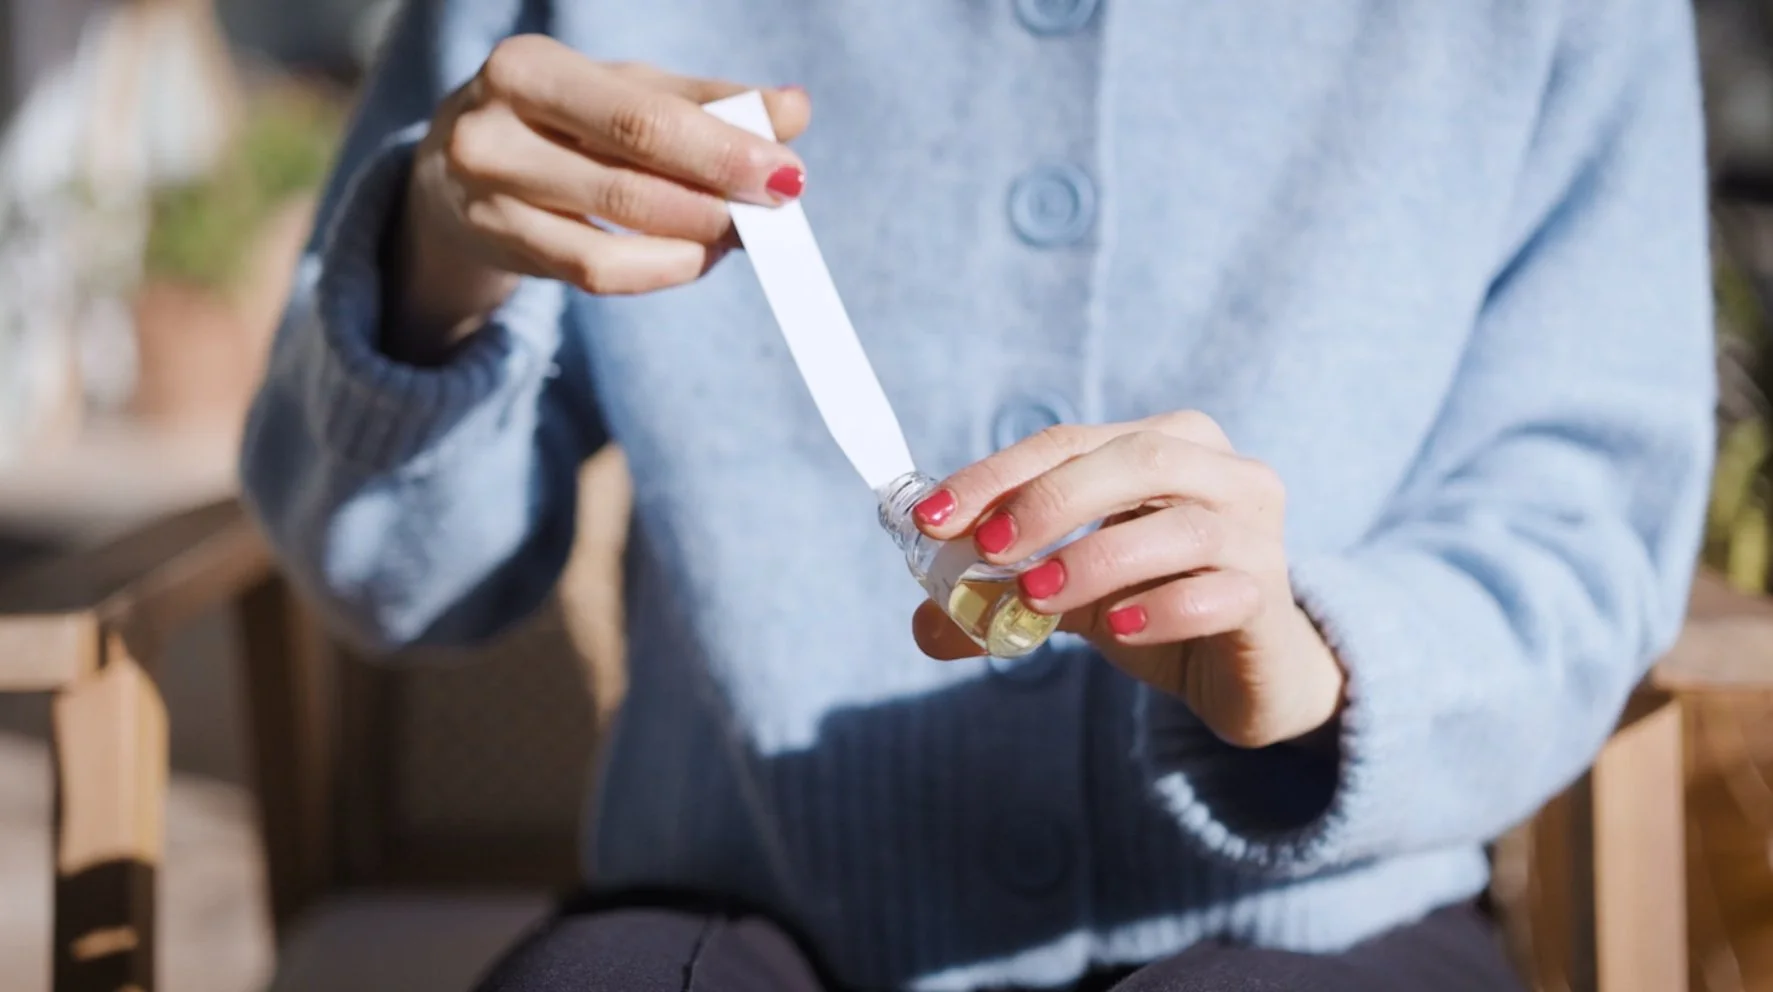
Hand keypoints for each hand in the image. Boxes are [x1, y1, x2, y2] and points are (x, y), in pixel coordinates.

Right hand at [388, 35, 811, 362]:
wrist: (451, 173)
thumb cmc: (559, 120)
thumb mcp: (623, 91)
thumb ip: (707, 102)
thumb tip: (793, 109)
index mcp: (529, 68)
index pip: (643, 119)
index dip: (723, 151)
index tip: (787, 173)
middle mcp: (494, 130)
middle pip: (630, 180)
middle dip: (718, 200)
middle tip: (774, 208)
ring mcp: (488, 198)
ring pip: (615, 239)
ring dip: (696, 242)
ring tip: (736, 232)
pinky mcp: (499, 250)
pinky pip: (597, 275)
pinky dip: (661, 269)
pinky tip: (694, 255)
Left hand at [909, 411, 1345, 748]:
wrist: (1250, 673)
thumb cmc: (1159, 605)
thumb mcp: (1070, 595)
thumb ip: (1004, 598)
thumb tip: (926, 624)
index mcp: (1168, 443)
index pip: (1071, 442)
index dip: (998, 474)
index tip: (933, 517)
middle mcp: (1223, 472)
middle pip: (1137, 459)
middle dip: (1051, 500)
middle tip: (989, 547)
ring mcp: (1256, 532)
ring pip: (1179, 526)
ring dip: (1095, 559)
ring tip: (1036, 597)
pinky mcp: (1269, 595)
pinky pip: (1217, 592)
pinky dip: (1160, 608)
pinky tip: (1116, 629)